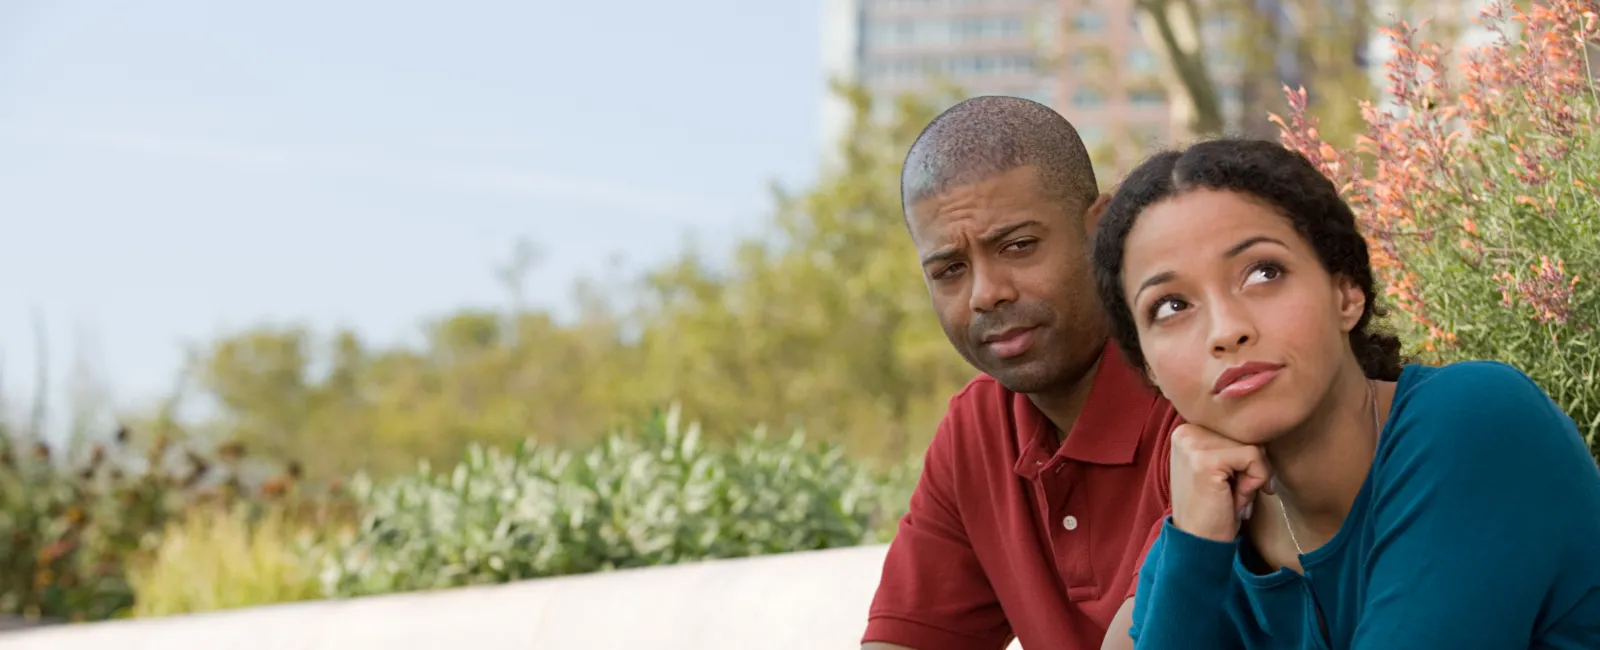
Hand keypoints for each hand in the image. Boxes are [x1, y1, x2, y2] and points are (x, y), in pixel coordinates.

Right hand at [1168, 423, 1273, 542]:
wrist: (1199, 542)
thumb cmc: (1216, 507)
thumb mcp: (1223, 467)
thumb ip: (1233, 443)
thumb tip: (1268, 426)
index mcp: (1188, 430)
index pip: (1237, 429)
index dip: (1245, 458)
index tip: (1233, 483)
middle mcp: (1186, 431)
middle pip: (1246, 434)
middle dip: (1251, 467)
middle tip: (1232, 493)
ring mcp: (1192, 444)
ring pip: (1253, 445)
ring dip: (1253, 476)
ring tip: (1232, 496)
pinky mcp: (1204, 460)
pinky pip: (1254, 457)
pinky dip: (1255, 481)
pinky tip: (1235, 499)